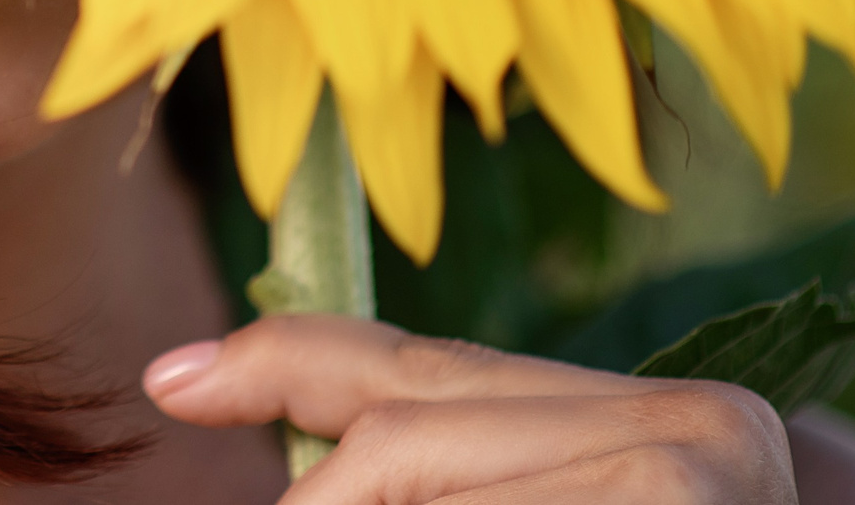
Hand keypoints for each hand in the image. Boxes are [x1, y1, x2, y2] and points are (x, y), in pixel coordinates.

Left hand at [143, 315, 794, 503]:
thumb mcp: (562, 496)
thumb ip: (451, 463)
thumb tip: (284, 455)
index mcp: (650, 416)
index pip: (417, 368)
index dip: (272, 364)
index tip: (166, 380)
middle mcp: (684, 433)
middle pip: (403, 440)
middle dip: (320, 501)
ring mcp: (687, 484)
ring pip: (420, 486)